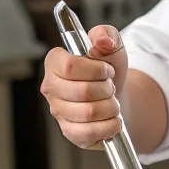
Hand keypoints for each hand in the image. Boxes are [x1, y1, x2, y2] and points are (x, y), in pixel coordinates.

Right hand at [40, 24, 128, 149]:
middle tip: (110, 87)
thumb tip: (102, 40)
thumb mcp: (112, 46)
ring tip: (112, 103)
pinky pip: (89, 132)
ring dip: (110, 107)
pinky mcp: (69, 132)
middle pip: (81, 91)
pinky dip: (109, 126)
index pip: (68, 66)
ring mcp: (58, 112)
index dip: (95, 69)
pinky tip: (113, 120)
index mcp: (55, 62)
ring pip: (88, 113)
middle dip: (106, 89)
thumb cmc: (108, 71)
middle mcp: (51, 88)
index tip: (106, 69)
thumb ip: (107, 35)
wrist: (117, 97)